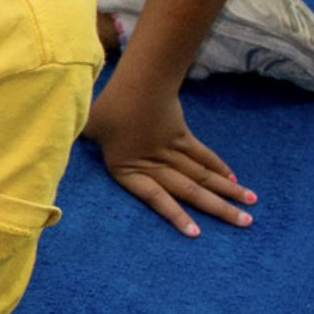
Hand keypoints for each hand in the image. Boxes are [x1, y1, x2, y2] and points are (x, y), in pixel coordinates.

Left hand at [82, 69, 255, 237]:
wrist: (135, 82)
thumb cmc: (107, 108)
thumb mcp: (89, 128)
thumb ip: (81, 142)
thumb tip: (62, 141)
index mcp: (128, 168)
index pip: (155, 197)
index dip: (175, 214)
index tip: (197, 232)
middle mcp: (155, 163)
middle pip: (190, 190)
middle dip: (218, 208)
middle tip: (245, 224)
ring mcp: (172, 150)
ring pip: (203, 175)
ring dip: (227, 192)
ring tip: (250, 208)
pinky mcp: (183, 136)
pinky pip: (203, 156)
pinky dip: (219, 169)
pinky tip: (234, 182)